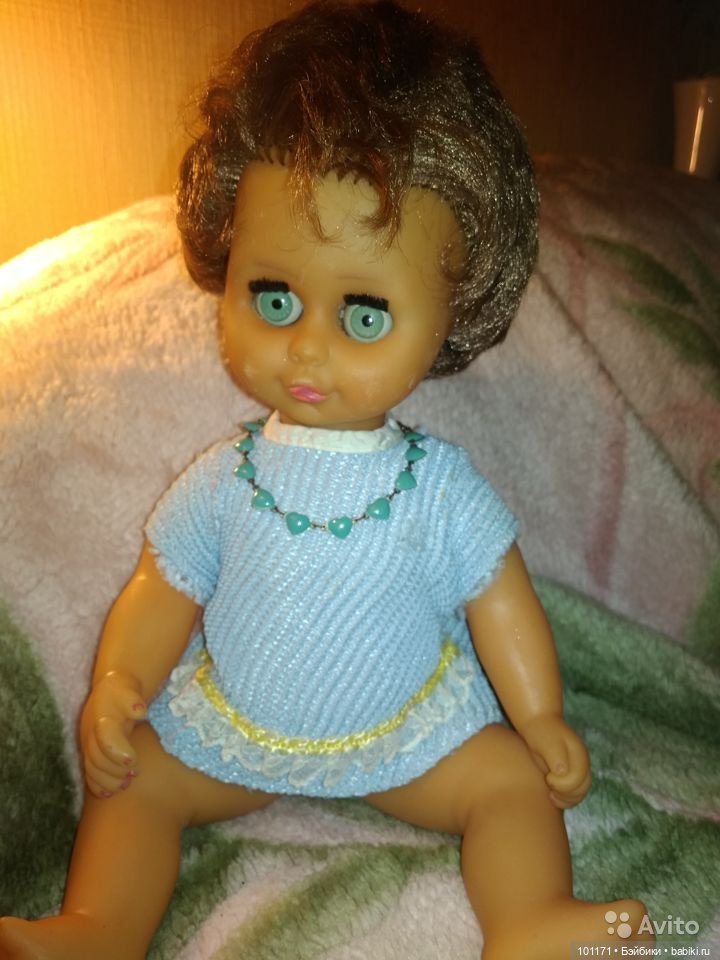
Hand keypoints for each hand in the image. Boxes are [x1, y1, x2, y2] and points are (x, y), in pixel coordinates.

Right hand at [79, 671, 146, 797]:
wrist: (108, 692)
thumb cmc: (122, 694)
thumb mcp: (128, 691)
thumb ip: (132, 701)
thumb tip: (140, 711)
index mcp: (102, 716)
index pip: (106, 736)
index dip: (117, 752)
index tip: (132, 761)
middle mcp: (91, 733)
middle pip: (97, 757)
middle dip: (114, 769)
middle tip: (134, 774)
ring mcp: (87, 744)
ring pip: (91, 768)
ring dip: (107, 780)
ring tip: (125, 784)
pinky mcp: (87, 753)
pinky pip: (88, 773)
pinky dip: (97, 785)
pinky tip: (109, 793)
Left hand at [518, 714, 590, 808]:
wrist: (539, 723)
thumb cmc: (540, 733)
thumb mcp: (546, 742)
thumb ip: (555, 757)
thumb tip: (562, 772)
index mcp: (578, 754)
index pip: (577, 779)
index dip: (562, 784)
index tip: (548, 777)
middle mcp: (582, 762)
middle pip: (582, 789)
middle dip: (565, 794)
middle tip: (549, 788)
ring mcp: (579, 768)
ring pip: (580, 793)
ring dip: (566, 799)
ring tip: (551, 795)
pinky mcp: (572, 774)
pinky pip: (574, 793)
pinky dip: (566, 799)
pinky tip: (552, 796)